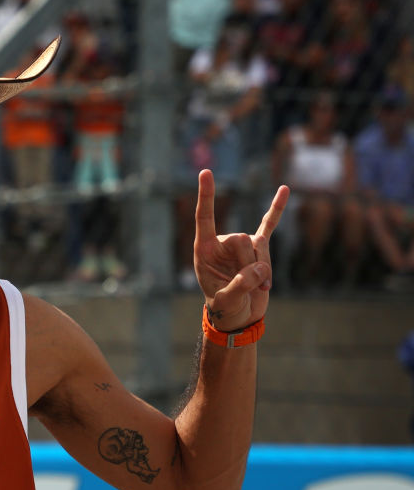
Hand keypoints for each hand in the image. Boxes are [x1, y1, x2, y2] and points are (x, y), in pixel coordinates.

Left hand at [193, 169, 289, 331]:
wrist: (240, 317)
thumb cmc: (226, 308)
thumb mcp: (227, 301)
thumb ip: (240, 285)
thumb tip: (259, 268)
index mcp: (205, 250)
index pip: (204, 217)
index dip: (206, 196)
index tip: (206, 172)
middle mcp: (223, 243)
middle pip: (243, 239)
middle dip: (249, 265)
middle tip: (248, 286)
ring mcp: (242, 245)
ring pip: (261, 246)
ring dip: (265, 270)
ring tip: (259, 288)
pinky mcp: (259, 249)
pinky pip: (270, 226)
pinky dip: (276, 209)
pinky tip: (284, 190)